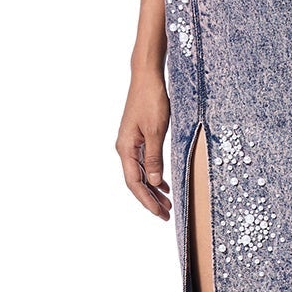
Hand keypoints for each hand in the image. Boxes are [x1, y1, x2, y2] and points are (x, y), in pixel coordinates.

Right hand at [116, 71, 172, 218]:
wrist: (147, 77)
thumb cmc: (151, 100)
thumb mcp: (156, 131)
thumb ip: (154, 158)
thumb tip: (154, 183)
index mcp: (125, 148)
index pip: (134, 183)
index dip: (147, 200)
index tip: (159, 213)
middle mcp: (124, 148)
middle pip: (136, 182)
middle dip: (150, 199)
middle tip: (166, 214)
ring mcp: (130, 143)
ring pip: (140, 173)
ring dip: (152, 189)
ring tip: (166, 203)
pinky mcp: (137, 137)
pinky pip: (143, 163)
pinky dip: (153, 175)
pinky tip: (163, 184)